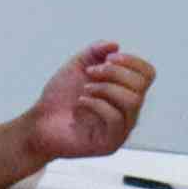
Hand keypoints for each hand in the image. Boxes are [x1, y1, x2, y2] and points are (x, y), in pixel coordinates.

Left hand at [21, 41, 152, 164]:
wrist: (39, 123)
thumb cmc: (60, 97)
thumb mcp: (78, 66)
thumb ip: (96, 52)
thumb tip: (115, 45)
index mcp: (126, 92)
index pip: (148, 74)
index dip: (132, 61)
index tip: (108, 58)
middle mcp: (129, 111)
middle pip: (141, 86)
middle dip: (114, 73)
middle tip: (90, 74)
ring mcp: (121, 129)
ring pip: (132, 101)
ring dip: (106, 88)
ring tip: (85, 89)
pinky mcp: (110, 143)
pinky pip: (115, 118)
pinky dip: (97, 104)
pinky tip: (80, 103)